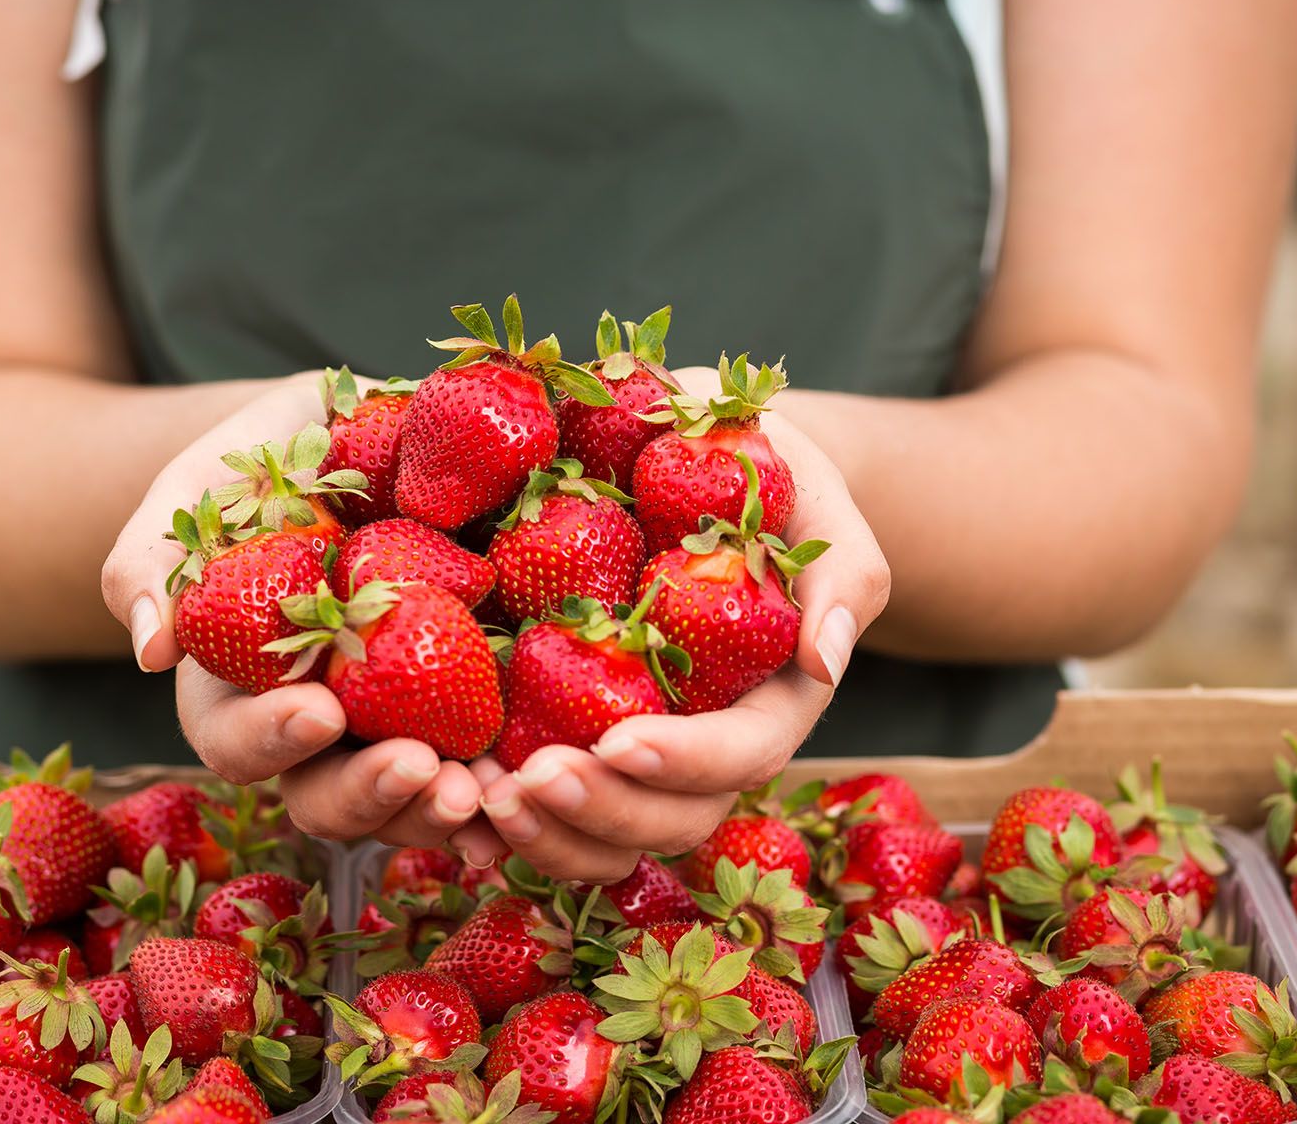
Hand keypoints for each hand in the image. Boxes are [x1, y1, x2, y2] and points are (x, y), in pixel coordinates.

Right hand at [100, 373, 484, 847]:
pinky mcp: (473, 704)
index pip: (239, 742)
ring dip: (445, 812)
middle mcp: (321, 727)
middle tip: (421, 768)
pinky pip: (489, 764)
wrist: (372, 430)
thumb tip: (150, 647)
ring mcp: (399, 724)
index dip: (274, 739)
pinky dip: (513, 786)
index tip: (322, 708)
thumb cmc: (271, 456)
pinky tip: (546, 783)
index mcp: (240, 688)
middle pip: (327, 798)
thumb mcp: (206, 481)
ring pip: (411, 803)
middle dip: (371, 794)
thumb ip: (160, 554)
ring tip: (489, 792)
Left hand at [449, 397, 889, 882]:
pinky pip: (546, 807)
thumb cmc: (763, 473)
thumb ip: (843, 572)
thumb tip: (828, 657)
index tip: (619, 740)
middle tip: (527, 782)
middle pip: (668, 818)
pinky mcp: (570, 732)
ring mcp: (634, 750)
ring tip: (481, 800)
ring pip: (605, 837)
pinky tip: (453, 798)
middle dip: (602, 811)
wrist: (689, 459)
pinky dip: (500, 819)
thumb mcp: (815, 501)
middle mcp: (701, 744)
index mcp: (769, 699)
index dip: (684, 761)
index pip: (741, 755)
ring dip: (545, 836)